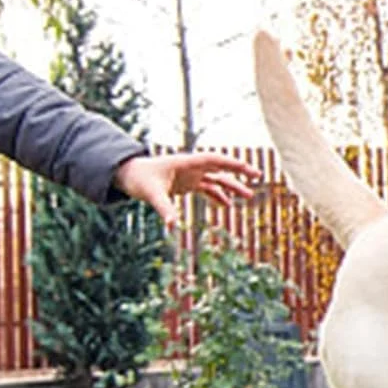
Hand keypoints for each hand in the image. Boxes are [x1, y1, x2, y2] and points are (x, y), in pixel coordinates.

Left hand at [112, 152, 261, 225]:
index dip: (232, 164)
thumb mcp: (151, 194)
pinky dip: (217, 196)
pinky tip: (226, 206)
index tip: (248, 169)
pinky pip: (207, 188)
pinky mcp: (187, 184)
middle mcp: (191, 167)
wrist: (129, 175)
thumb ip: (164, 209)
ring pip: (216, 179)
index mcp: (186, 163)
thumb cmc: (140, 179)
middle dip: (239, 172)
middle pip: (220, 168)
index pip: (214, 160)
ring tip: (248, 196)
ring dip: (231, 186)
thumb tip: (172, 227)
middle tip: (257, 177)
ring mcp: (190, 175)